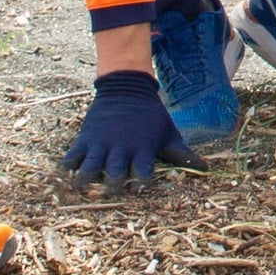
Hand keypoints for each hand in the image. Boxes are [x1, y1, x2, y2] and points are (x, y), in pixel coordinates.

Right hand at [63, 70, 195, 184]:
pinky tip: (70, 171)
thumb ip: (183, 155)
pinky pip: (72, 156)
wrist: (127, 86)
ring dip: (87, 180)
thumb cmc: (150, 115)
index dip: (142, 185)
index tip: (141, 188)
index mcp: (142, 149)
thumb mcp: (168, 132)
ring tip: (85, 185)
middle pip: (114, 176)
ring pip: (90, 168)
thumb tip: (206, 170)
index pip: (143, 175)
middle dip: (113, 186)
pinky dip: (69, 166)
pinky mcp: (86, 137)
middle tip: (113, 188)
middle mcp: (121, 148)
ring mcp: (101, 143)